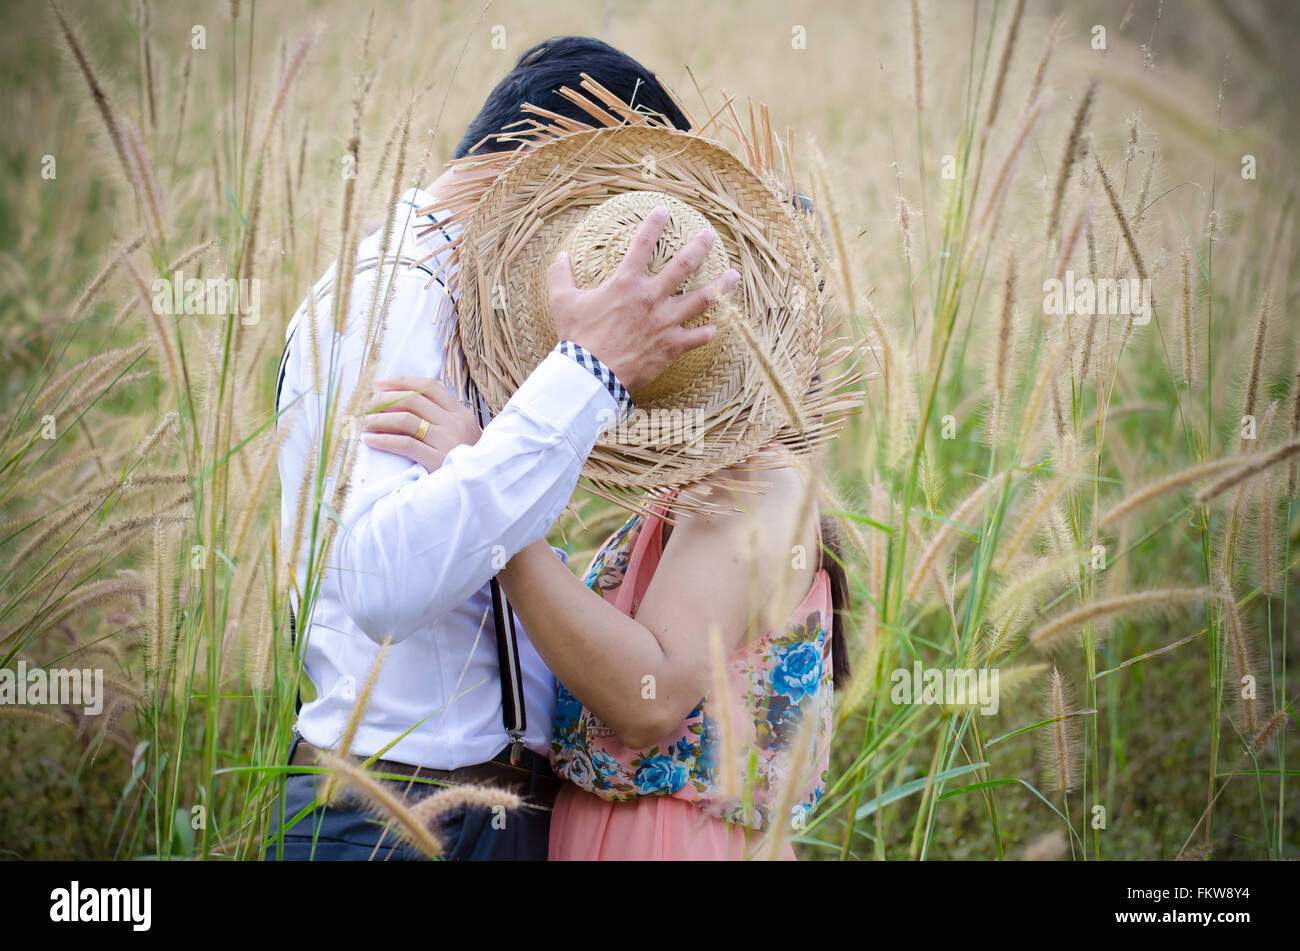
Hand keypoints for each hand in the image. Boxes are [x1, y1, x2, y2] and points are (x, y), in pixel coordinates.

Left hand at [361, 375, 481, 472]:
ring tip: (365, 423)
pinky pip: (405, 444)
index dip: (402, 381)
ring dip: (380, 419)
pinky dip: (384, 440)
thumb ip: (440, 415)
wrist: (480, 487)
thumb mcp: (461, 431)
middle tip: (367, 405)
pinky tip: (370, 440)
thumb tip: (403, 400)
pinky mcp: (437, 460)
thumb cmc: (465, 457)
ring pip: (406, 419)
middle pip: (413, 400)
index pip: (429, 386)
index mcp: (460, 412)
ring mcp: (447, 441)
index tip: (380, 383)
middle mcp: (454, 422)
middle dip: (385, 399)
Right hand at [548, 206, 739, 392]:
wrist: (591, 374)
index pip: (643, 244)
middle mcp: (651, 298)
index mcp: (626, 283)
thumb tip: (560, 256)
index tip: (665, 210)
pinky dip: (708, 332)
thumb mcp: (562, 302)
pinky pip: (698, 338)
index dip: (654, 223)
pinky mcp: (672, 346)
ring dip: (721, 286)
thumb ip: (560, 275)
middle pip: (684, 265)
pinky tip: (714, 328)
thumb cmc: (577, 337)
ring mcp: (665, 322)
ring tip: (734, 275)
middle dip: (700, 247)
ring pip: (702, 299)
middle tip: (710, 235)